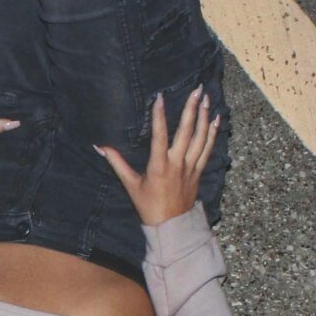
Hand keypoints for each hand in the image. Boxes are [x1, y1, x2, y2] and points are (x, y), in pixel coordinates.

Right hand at [99, 87, 220, 226]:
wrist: (171, 225)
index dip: (159, 116)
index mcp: (158, 166)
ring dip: (203, 116)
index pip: (159, 136)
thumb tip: (99, 147)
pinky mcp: (199, 171)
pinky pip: (208, 149)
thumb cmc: (148, 205)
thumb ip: (116, 163)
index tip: (160, 98)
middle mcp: (177, 164)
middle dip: (191, 109)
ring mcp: (190, 167)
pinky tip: (215, 118)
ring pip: (200, 137)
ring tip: (205, 97)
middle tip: (196, 89)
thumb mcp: (130, 184)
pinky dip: (212, 133)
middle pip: (186, 131)